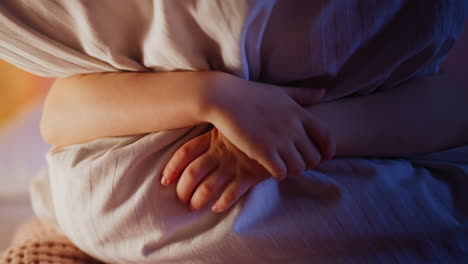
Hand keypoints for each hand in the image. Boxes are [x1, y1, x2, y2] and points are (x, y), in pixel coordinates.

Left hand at [161, 128, 270, 211]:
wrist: (279, 131)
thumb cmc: (251, 129)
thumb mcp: (230, 126)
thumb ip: (212, 134)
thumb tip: (194, 147)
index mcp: (213, 138)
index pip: (185, 152)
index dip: (172, 167)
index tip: (164, 180)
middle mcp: (220, 152)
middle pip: (193, 173)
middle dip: (183, 189)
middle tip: (181, 198)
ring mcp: (234, 164)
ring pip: (208, 186)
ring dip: (197, 199)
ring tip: (194, 206)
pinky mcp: (250, 175)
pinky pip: (232, 193)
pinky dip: (221, 203)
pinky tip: (216, 207)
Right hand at [199, 73, 334, 180]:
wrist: (223, 98)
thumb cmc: (250, 94)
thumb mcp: (281, 92)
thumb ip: (303, 94)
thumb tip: (322, 92)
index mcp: (299, 113)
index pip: (327, 138)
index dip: (328, 151)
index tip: (322, 156)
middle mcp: (293, 127)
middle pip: (314, 157)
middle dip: (307, 164)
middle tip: (296, 163)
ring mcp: (278, 139)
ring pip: (299, 168)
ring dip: (293, 171)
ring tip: (283, 167)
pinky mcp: (263, 150)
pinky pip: (281, 172)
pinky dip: (279, 174)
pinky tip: (271, 169)